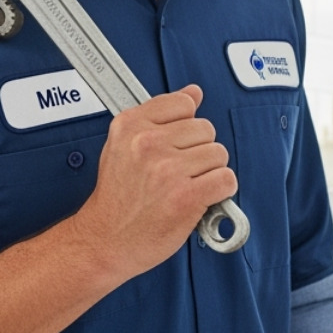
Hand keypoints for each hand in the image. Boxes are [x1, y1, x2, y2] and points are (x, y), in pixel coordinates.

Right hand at [75, 84, 235, 279]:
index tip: (175, 145)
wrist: (106, 240)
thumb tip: (193, 92)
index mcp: (130, 125)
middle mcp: (148, 143)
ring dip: (210, 172)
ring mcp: (167, 169)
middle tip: (178, 173)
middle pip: (206, 129)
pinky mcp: (186, 196)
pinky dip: (221, 191)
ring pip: (219, 154)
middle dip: (199, 152)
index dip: (185, 127)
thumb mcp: (124, 145)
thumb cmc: (118, 198)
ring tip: (186, 186)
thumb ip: (159, 116)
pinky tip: (201, 197)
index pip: (184, 104)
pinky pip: (226, 179)